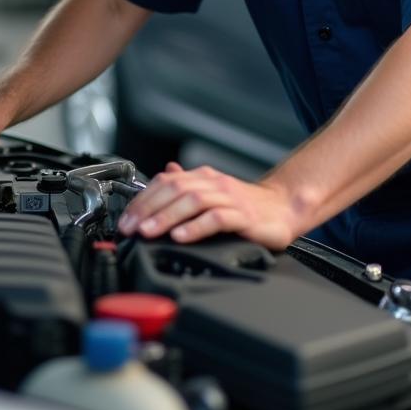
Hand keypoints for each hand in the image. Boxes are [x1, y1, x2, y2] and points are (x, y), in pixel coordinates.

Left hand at [117, 162, 298, 250]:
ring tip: (149, 232)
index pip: (166, 182)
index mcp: (203, 178)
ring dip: (166, 217)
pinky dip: (195, 227)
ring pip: (193, 201)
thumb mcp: (213, 193)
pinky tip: (181, 236)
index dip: (143, 200)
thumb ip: (188, 186)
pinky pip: (217, 218)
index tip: (126, 220)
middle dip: (148, 209)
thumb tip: (166, 173)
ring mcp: (230, 198)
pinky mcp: (244, 217)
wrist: (284, 209)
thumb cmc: (247, 206)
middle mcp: (214, 184)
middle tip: (131, 228)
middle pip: (175, 189)